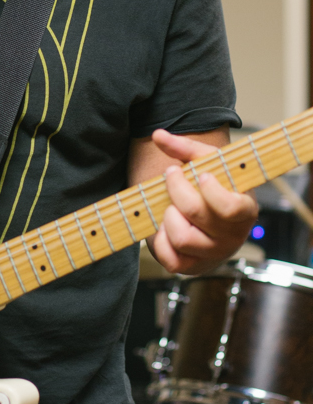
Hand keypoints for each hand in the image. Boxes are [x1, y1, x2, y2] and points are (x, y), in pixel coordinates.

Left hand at [147, 129, 257, 274]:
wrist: (211, 213)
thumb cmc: (213, 184)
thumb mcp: (207, 162)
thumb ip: (184, 148)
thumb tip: (158, 135)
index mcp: (245, 210)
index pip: (230, 207)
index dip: (210, 190)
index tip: (200, 175)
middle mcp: (233, 237)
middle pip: (196, 214)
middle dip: (176, 189)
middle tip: (172, 176)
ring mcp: (214, 254)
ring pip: (181, 238)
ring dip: (168, 215)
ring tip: (171, 205)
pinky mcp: (193, 267)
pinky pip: (171, 260)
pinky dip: (161, 241)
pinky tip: (165, 225)